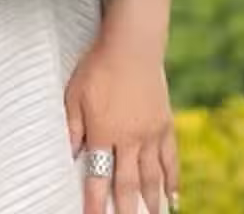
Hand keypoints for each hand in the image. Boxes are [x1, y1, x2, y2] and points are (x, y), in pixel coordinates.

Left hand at [65, 38, 178, 213]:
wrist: (132, 46)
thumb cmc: (98, 66)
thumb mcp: (75, 93)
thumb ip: (73, 126)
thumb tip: (70, 154)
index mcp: (103, 132)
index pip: (97, 177)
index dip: (95, 202)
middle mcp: (129, 139)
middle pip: (127, 184)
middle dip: (125, 211)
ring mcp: (150, 133)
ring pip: (152, 177)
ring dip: (151, 202)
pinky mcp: (165, 125)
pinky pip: (170, 159)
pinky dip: (172, 180)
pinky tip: (173, 196)